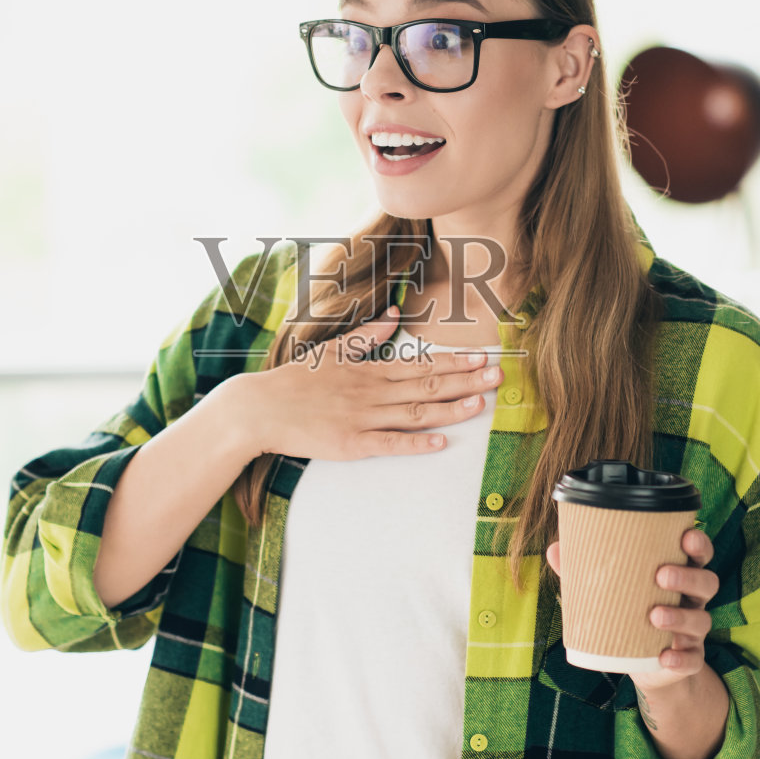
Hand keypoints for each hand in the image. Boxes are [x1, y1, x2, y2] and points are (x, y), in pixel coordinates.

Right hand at [240, 306, 505, 459]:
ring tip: (480, 404)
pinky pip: (389, 443)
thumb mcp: (332, 349)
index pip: (421, 364)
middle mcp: (371, 392)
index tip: (483, 358)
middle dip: (466, 381)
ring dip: (450, 409)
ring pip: (415, 413)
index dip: (455, 362)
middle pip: (427, 386)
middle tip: (498, 376)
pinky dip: (416, 443)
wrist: (261, 408)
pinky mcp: (351, 444)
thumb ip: (367, 334)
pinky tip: (440, 442)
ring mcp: (363, 418)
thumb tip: (394, 314)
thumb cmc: (297, 379)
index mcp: (369, 369)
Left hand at [545, 527, 718, 690]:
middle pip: (707, 582)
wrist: (645, 668)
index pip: (699, 554)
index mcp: (678, 576)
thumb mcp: (609, 592)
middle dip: (688, 576)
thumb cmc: (628, 615)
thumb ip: (585, 572)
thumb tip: (555, 548)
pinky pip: (694, 659)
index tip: (686, 535)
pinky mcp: (689, 659)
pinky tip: (665, 656)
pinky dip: (681, 658)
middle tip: (661, 574)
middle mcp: (691, 600)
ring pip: (701, 620)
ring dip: (680, 616)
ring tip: (654, 615)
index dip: (699, 544)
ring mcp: (693, 631)